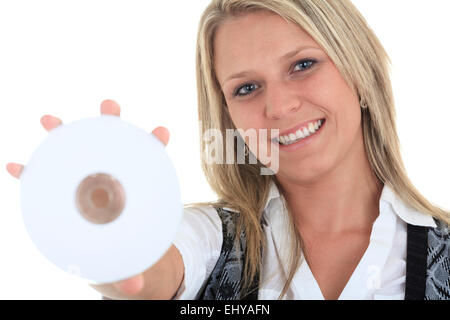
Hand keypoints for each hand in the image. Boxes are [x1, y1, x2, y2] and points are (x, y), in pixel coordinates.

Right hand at [6, 99, 169, 295]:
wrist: (105, 244)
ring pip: (71, 148)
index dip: (154, 143)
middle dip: (110, 119)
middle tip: (109, 106)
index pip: (148, 158)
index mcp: (134, 183)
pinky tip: (15, 167)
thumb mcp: (131, 252)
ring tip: (48, 120)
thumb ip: (135, 266)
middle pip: (111, 140)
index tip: (162, 133)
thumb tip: (137, 288)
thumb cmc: (124, 240)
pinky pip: (40, 176)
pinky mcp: (59, 188)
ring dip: (61, 131)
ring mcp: (83, 178)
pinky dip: (29, 170)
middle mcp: (108, 173)